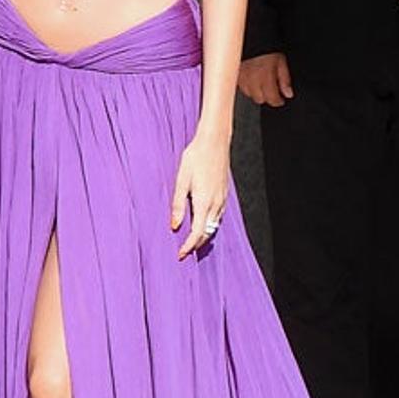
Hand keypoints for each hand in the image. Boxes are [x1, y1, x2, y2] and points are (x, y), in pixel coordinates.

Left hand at [170, 134, 229, 257]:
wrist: (214, 142)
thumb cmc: (195, 157)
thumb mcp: (181, 180)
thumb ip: (178, 205)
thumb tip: (174, 225)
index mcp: (203, 202)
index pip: (197, 233)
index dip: (189, 247)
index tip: (180, 255)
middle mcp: (216, 204)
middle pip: (207, 233)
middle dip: (196, 245)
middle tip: (183, 252)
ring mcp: (222, 200)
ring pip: (214, 226)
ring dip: (203, 236)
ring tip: (191, 241)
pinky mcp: (224, 195)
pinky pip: (218, 217)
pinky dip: (210, 225)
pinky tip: (202, 223)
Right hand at [237, 52, 293, 106]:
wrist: (252, 39)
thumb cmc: (266, 48)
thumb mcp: (281, 62)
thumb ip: (285, 80)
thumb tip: (288, 93)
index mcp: (265, 77)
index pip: (272, 99)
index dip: (278, 101)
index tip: (281, 100)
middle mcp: (252, 80)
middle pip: (260, 99)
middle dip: (267, 96)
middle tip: (272, 88)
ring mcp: (242, 78)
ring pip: (249, 95)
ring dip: (256, 92)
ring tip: (261, 82)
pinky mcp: (236, 75)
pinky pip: (241, 87)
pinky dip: (248, 86)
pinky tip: (252, 79)